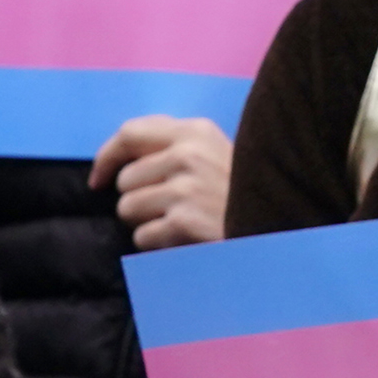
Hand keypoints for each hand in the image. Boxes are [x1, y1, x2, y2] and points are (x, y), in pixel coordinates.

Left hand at [91, 115, 231, 247]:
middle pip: (124, 180)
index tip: (97, 180)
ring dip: (148, 222)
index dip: (106, 158)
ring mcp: (187, 188)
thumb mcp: (217, 154)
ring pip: (127, 209)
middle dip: (140, 198)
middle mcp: (189, 154)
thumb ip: (175, 147)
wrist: (279, 230)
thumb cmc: (242, 195)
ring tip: (184, 223)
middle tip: (174, 208)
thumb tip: (118, 160)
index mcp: (197, 131)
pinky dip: (160, 245)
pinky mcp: (185, 221)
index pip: (129, 133)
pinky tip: (188, 240)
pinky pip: (142, 237)